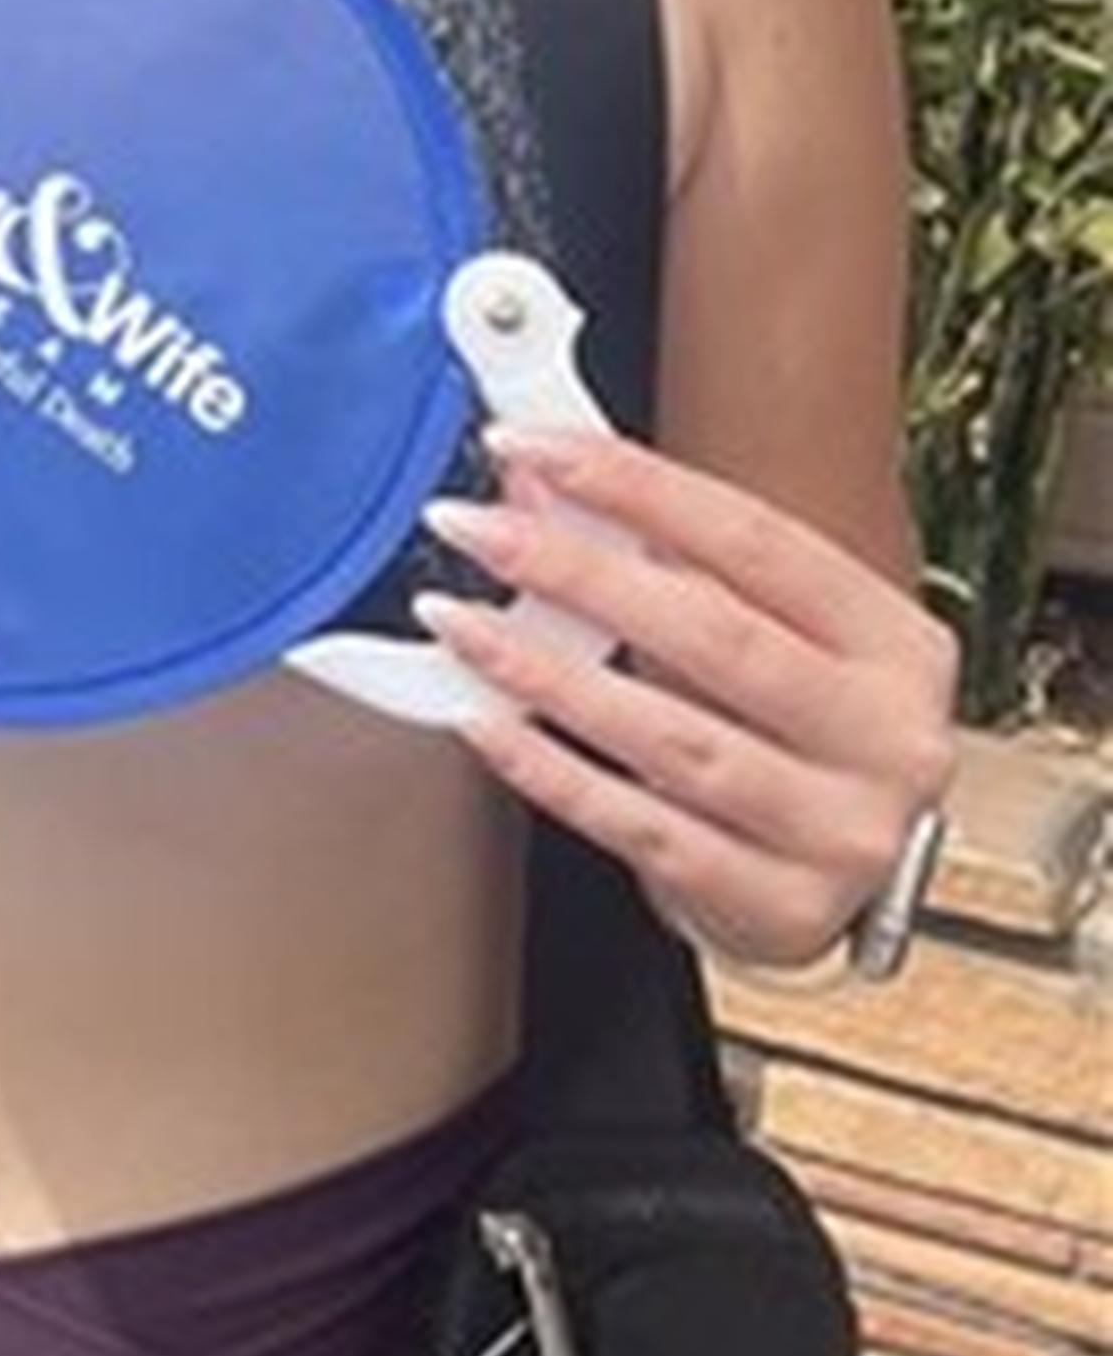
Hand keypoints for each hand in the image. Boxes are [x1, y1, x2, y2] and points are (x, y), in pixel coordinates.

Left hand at [414, 430, 957, 970]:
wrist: (836, 882)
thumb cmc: (792, 731)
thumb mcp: (762, 631)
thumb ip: (660, 556)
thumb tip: (530, 479)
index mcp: (896, 644)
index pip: (754, 540)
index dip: (634, 484)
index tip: (528, 445)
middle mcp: (888, 738)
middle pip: (715, 635)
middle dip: (577, 571)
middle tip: (474, 528)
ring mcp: (841, 833)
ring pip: (673, 740)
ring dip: (547, 675)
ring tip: (459, 623)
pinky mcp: (781, 909)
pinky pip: (643, 830)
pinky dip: (552, 774)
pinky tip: (487, 725)